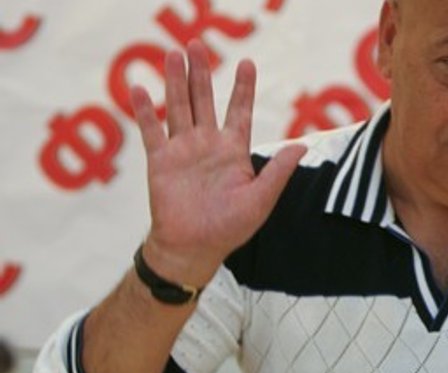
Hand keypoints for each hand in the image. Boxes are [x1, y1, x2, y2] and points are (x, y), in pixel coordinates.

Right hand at [130, 40, 305, 285]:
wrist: (194, 249)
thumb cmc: (230, 229)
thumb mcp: (261, 199)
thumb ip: (279, 171)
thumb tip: (303, 146)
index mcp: (234, 152)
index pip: (239, 112)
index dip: (243, 88)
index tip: (247, 63)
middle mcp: (208, 145)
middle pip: (204, 100)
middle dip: (201, 74)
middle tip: (197, 44)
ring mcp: (183, 151)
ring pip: (179, 107)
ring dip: (175, 81)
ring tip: (173, 54)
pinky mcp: (161, 162)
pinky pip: (152, 131)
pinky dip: (145, 110)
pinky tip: (140, 88)